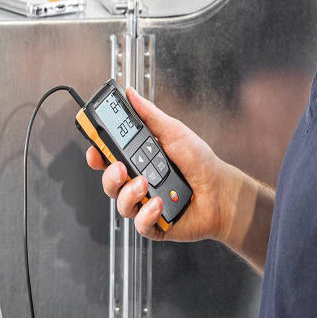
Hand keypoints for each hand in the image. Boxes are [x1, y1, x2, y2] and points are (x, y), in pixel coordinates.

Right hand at [86, 87, 229, 242]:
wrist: (222, 190)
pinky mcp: (154, 224)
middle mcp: (139, 182)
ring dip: (130, 193)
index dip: (97, 154)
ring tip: (146, 184)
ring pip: (121, 203)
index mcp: (139, 160)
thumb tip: (131, 93)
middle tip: (120, 168)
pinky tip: (160, 203)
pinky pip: (139, 223)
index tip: (95, 149)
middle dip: (109, 175)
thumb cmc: (200, 161)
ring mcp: (145, 203)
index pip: (108, 157)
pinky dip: (147, 213)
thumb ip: (149, 115)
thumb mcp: (174, 132)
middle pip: (109, 181)